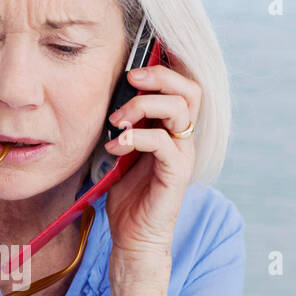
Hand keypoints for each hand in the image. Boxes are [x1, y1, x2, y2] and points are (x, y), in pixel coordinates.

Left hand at [103, 59, 200, 268]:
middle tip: (130, 77)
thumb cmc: (127, 195)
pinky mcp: (176, 173)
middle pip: (190, 88)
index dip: (168, 64)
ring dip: (144, 105)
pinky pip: (163, 143)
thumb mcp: (120, 149)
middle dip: (160, 74)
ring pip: (179, 109)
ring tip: (117, 119)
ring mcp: (182, 154)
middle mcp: (183, 137)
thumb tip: (106, 95)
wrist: (134, 237)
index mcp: (171, 128)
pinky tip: (115, 146)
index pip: (182, 85)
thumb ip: (122, 124)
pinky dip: (136, 138)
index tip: (137, 58)